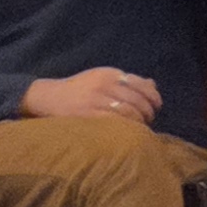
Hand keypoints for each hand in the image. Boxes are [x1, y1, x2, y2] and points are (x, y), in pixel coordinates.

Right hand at [19, 68, 160, 124]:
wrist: (48, 97)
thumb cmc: (78, 90)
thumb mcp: (101, 79)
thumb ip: (126, 82)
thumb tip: (152, 84)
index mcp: (109, 73)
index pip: (140, 83)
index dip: (153, 96)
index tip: (157, 106)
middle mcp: (104, 83)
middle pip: (137, 98)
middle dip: (148, 111)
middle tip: (149, 120)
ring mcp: (96, 99)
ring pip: (129, 111)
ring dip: (139, 121)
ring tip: (140, 128)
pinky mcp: (88, 114)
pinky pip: (115, 121)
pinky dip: (126, 127)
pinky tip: (128, 132)